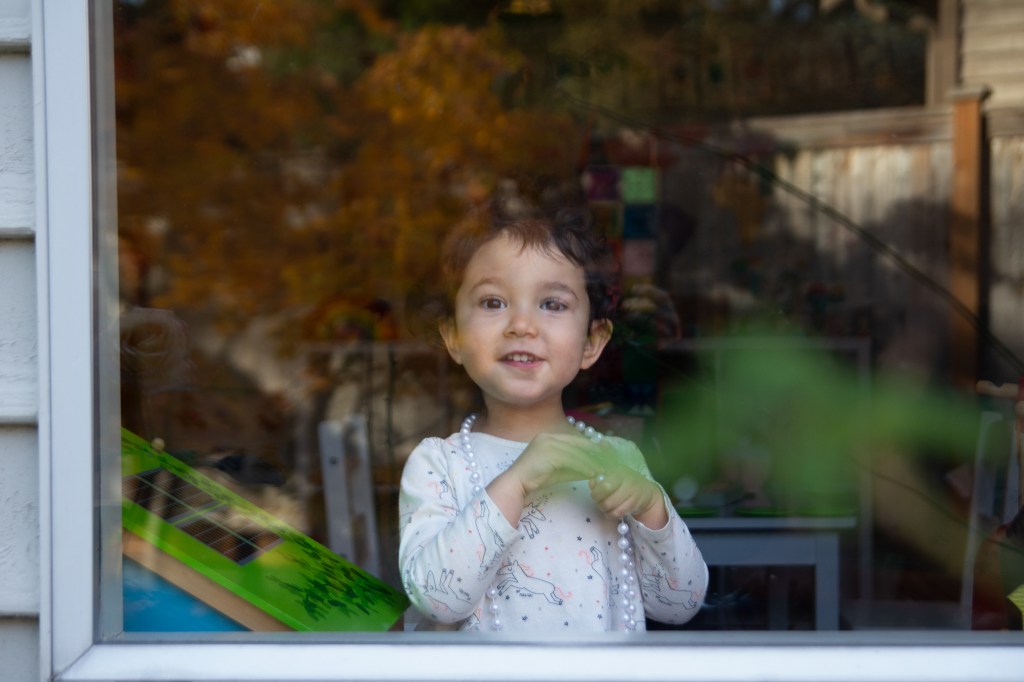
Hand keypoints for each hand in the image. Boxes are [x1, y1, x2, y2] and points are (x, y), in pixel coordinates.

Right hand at [487, 432, 602, 524]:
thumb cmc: (536, 478)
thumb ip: (575, 466)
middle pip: (579, 443)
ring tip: (604, 470)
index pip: (576, 440)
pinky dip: (584, 466)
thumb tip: (594, 467)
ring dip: (592, 461)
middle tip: (610, 461)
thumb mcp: (559, 470)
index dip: (592, 447)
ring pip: (577, 451)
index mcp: (550, 437)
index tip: (606, 455)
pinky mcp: (548, 453)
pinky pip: (572, 459)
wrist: (516, 484)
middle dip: (595, 453)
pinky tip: (593, 473)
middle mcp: (549, 437)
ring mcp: (548, 443)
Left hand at [588, 451, 667, 528]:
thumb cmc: (624, 481)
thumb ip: (600, 479)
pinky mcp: (633, 507)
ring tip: (604, 505)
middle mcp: (626, 485)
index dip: (596, 492)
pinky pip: (617, 514)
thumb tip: (591, 483)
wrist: (645, 491)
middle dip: (599, 502)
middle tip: (598, 500)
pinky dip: (611, 514)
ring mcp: (631, 497)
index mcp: (618, 474)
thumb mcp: (612, 475)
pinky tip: (610, 510)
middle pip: (607, 501)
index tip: (594, 492)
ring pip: (612, 509)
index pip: (604, 487)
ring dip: (604, 509)